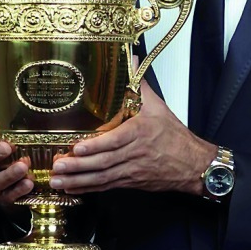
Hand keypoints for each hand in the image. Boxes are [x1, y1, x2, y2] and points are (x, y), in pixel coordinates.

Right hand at [0, 123, 32, 206]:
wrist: (11, 190)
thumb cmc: (7, 159)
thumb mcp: (4, 145)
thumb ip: (0, 136)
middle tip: (6, 147)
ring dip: (9, 174)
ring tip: (23, 166)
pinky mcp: (4, 198)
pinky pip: (10, 195)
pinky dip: (19, 189)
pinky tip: (29, 183)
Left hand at [49, 81, 215, 195]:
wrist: (192, 164)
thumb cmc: (174, 136)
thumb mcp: (158, 108)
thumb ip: (139, 85)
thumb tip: (130, 61)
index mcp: (141, 132)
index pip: (116, 140)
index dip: (96, 146)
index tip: (77, 147)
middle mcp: (135, 153)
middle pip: (104, 162)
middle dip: (78, 166)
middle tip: (58, 166)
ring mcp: (132, 170)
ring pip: (102, 177)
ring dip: (78, 180)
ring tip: (58, 181)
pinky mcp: (130, 181)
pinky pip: (106, 186)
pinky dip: (88, 188)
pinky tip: (72, 188)